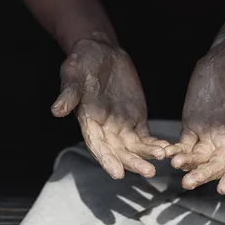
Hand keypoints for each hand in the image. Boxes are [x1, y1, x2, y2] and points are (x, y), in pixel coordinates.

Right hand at [51, 39, 168, 178]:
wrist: (100, 52)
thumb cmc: (82, 63)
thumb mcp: (73, 75)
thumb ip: (68, 94)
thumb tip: (56, 110)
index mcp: (88, 122)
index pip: (97, 146)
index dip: (107, 160)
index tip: (117, 173)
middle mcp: (105, 129)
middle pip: (119, 152)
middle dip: (132, 162)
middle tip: (148, 171)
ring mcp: (122, 125)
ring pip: (135, 147)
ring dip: (147, 155)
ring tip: (163, 156)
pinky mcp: (136, 119)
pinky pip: (146, 137)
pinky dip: (155, 143)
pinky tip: (168, 148)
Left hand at [165, 40, 224, 193]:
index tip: (223, 188)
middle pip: (218, 165)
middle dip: (204, 175)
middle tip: (189, 182)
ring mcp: (209, 134)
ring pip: (199, 158)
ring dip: (188, 165)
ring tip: (175, 165)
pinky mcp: (193, 126)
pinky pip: (184, 144)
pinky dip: (176, 151)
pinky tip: (166, 154)